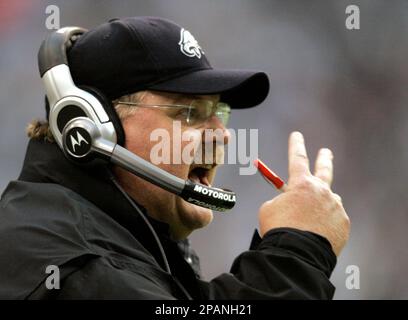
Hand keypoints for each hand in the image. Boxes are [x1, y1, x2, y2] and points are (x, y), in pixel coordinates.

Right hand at [258, 132, 349, 255]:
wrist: (296, 254)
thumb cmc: (279, 229)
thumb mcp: (269, 209)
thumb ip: (281, 200)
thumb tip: (290, 203)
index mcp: (301, 184)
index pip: (297, 158)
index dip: (296, 145)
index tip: (297, 135)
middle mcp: (322, 191)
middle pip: (325, 169)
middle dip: (324, 159)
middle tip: (326, 152)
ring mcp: (335, 207)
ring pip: (328, 200)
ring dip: (320, 204)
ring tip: (310, 218)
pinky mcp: (342, 224)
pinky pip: (333, 219)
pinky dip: (325, 223)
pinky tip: (316, 232)